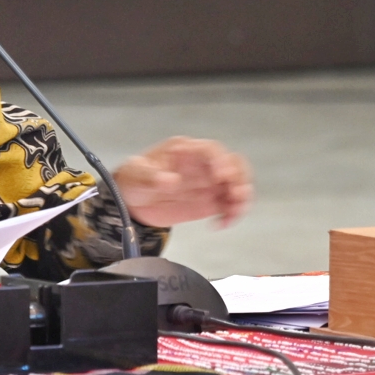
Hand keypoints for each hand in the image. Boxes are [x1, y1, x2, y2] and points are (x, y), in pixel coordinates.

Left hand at [113, 136, 252, 227]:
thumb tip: (170, 180)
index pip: (210, 150)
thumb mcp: (137, 175)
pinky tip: (222, 223)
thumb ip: (151, 177)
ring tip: (233, 212)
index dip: (220, 160)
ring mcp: (209, 184)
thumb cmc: (135, 179)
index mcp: (186, 151)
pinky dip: (232, 214)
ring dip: (241, 198)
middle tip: (236, 195)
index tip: (222, 175)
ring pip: (236, 184)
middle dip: (239, 178)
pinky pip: (229, 205)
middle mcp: (203, 165)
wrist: (132, 201)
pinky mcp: (210, 202)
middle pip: (232, 164)